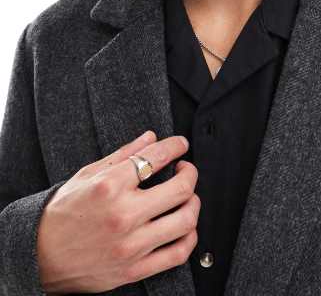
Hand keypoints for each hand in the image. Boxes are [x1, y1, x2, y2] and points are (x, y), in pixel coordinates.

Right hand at [36, 131, 199, 292]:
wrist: (39, 256)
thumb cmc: (63, 213)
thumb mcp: (88, 174)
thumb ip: (124, 154)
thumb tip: (152, 138)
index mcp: (110, 186)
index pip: (156, 157)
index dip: (176, 146)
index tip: (181, 145)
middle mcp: (123, 214)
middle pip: (181, 189)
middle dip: (190, 173)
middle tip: (185, 169)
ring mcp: (130, 245)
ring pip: (185, 220)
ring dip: (194, 203)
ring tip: (187, 197)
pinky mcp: (133, 269)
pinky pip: (177, 254)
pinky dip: (190, 237)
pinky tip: (184, 225)